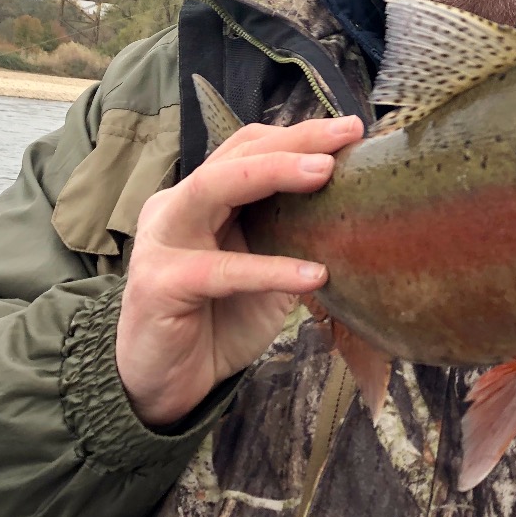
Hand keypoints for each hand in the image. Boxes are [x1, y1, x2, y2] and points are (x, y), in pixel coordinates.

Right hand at [117, 114, 364, 426]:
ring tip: (325, 172)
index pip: (246, 148)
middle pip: (234, 156)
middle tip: (345, 134)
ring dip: (272, 174)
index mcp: (199, 198)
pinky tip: (314, 275)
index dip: (298, 134)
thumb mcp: (263, 273)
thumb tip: (356, 212)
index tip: (352, 129)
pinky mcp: (160, 286)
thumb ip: (291, 239)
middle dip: (292, 140)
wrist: (165, 387)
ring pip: (213, 188)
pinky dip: (269, 269)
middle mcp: (175, 208)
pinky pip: (219, 271)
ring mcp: (161, 243)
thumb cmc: (217, 322)